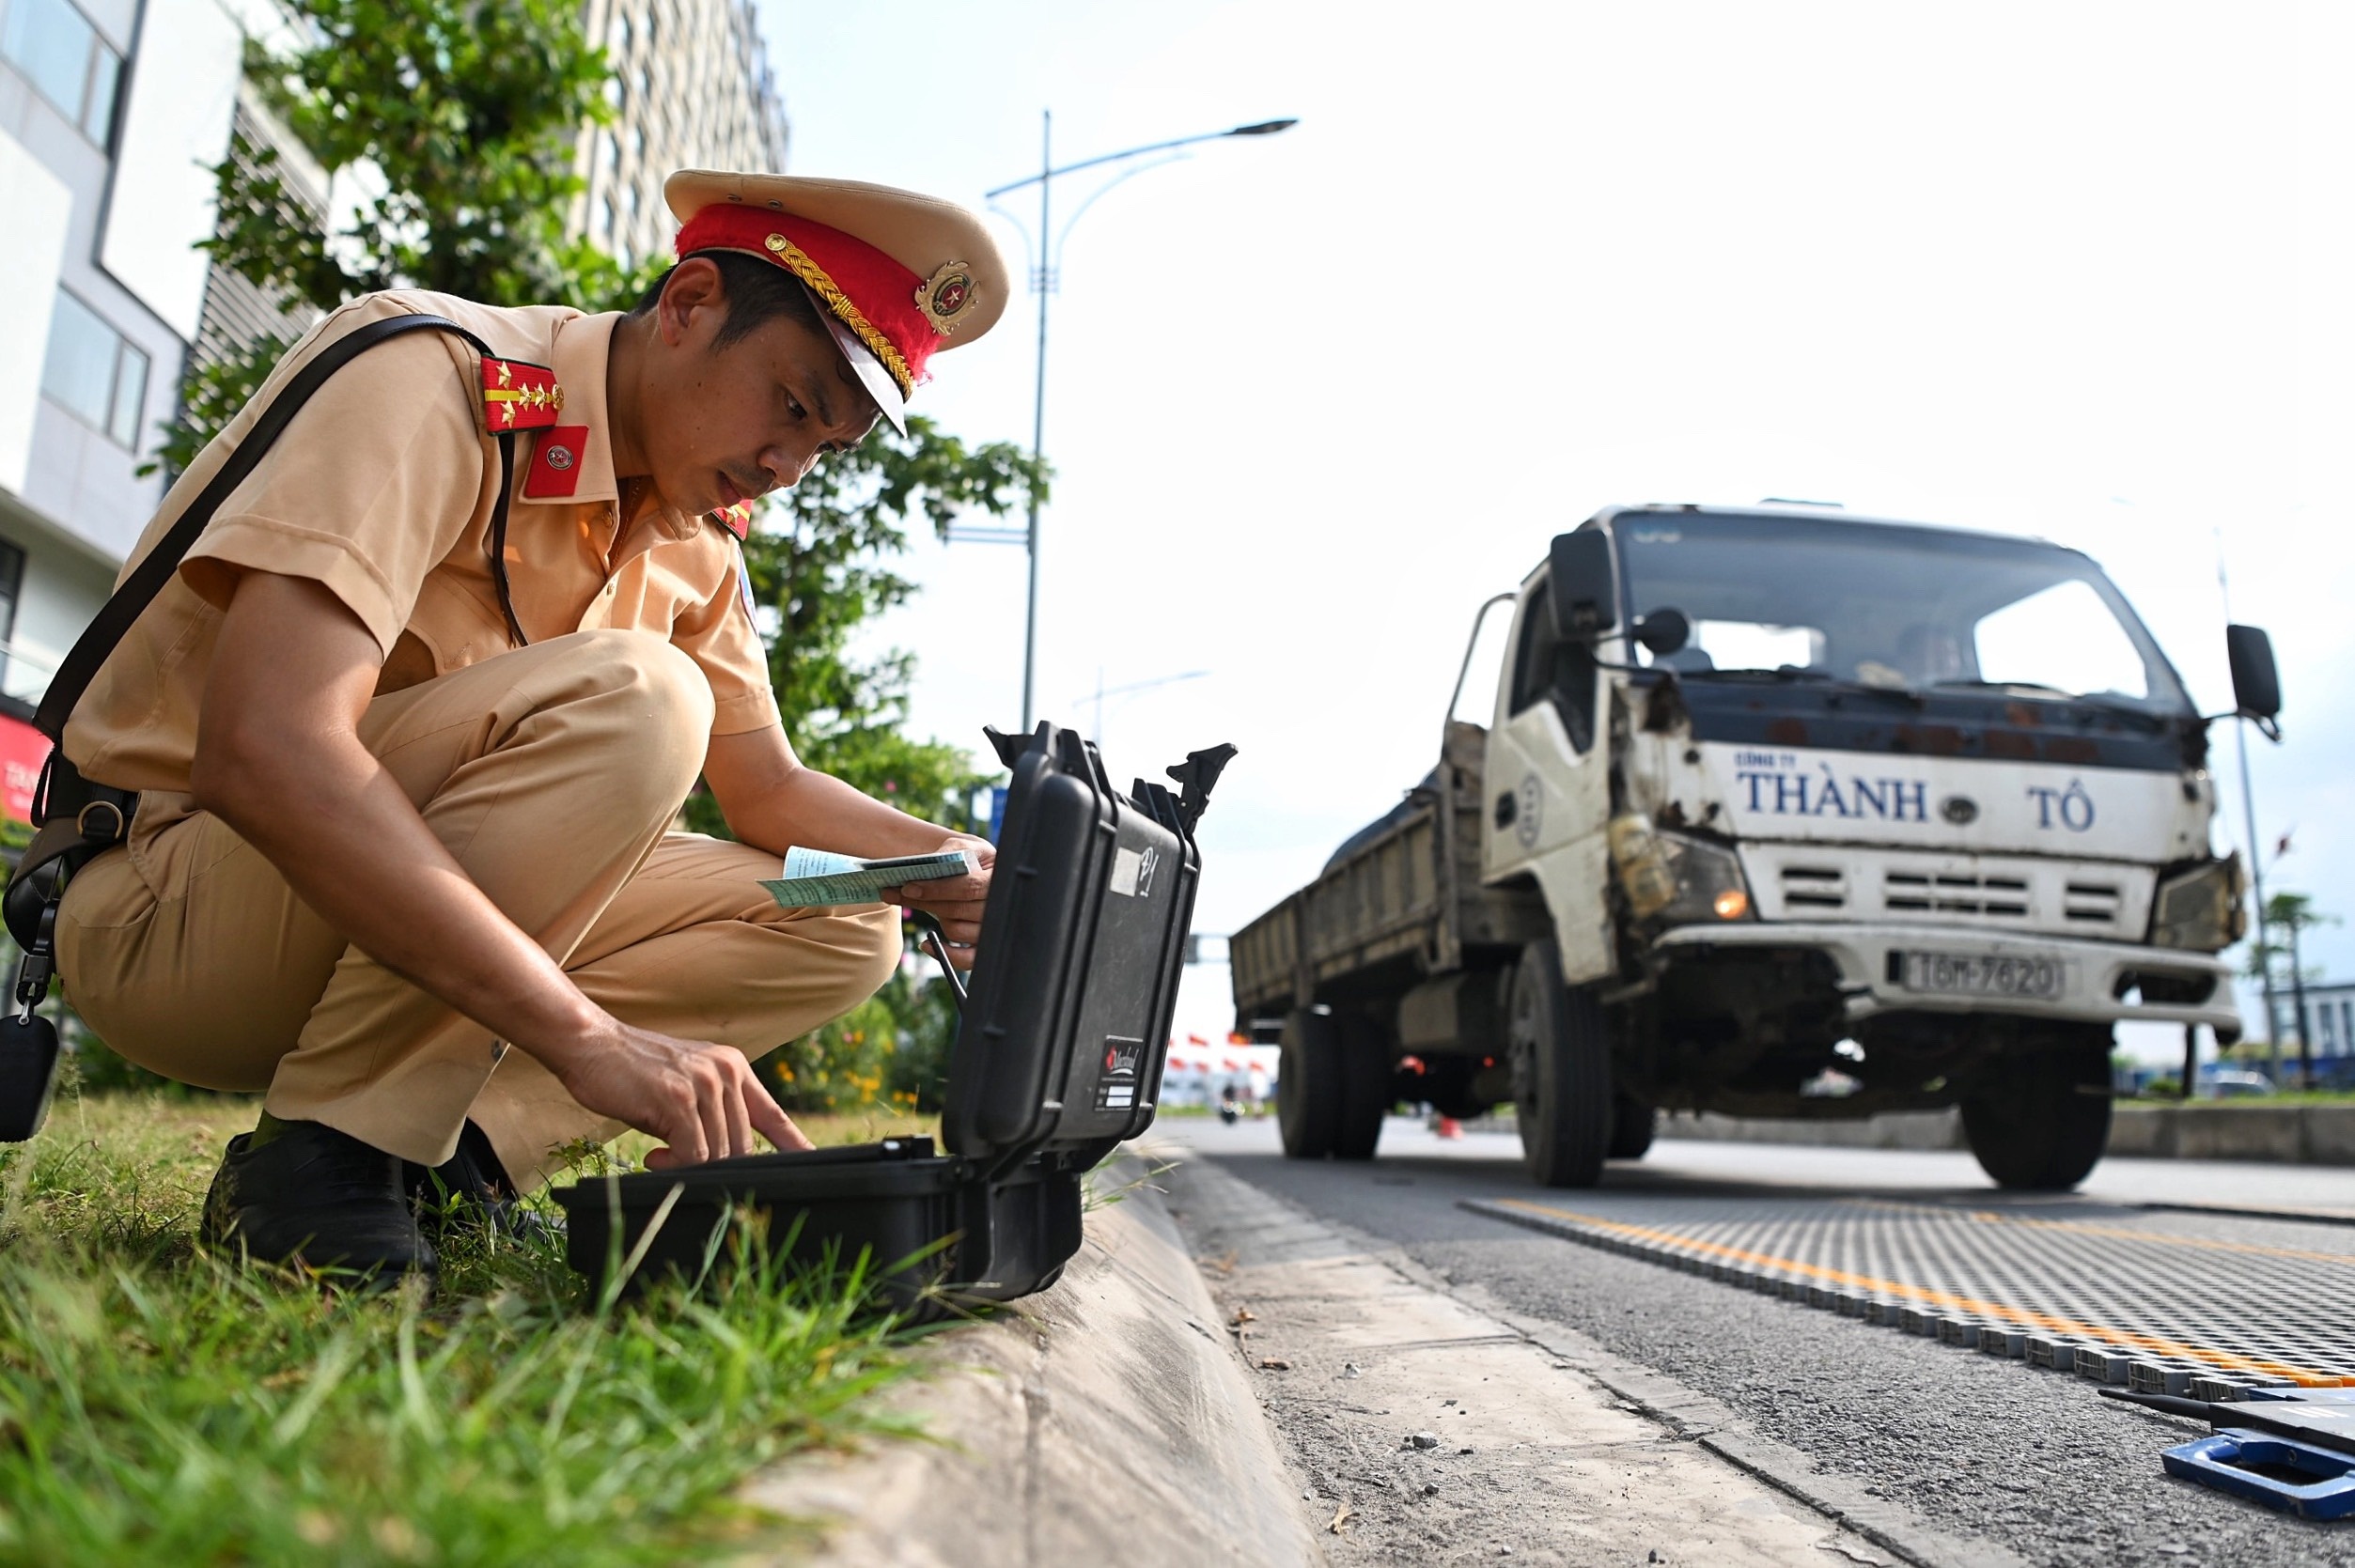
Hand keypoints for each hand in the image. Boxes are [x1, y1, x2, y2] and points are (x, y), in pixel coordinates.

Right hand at [549, 1016, 811, 1166]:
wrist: (590, 1044)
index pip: (773, 1114)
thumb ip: (710, 1112)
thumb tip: (726, 1158)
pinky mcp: (678, 1099)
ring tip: (658, 1152)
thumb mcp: (684, 1085)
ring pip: (717, 1154)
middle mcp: (727, 1072)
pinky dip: (674, 1165)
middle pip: (742, 1146)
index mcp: (734, 1067)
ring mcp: (705, 1084)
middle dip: (715, 1166)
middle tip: (675, 1160)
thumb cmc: (632, 1072)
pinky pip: (693, 1154)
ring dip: (688, 1165)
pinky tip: (652, 1156)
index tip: (816, 1164)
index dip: (795, 1143)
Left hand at [884, 832, 993, 969]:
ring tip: (919, 902)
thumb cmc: (971, 857)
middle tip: (893, 893)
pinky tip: (925, 944)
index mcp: (998, 879)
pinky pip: (966, 959)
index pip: (967, 887)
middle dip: (923, 902)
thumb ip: (952, 852)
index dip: (937, 889)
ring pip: (956, 930)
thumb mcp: (965, 846)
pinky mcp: (983, 945)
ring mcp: (992, 928)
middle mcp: (1000, 907)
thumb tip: (931, 864)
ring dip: (933, 917)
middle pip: (957, 910)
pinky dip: (946, 954)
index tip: (908, 887)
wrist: (979, 868)